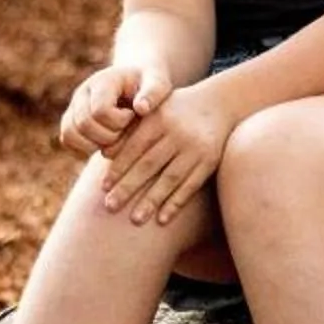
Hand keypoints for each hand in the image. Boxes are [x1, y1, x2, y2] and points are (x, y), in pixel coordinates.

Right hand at [61, 61, 173, 154]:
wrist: (135, 82)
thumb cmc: (150, 84)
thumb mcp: (158, 83)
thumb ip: (153, 92)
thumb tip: (141, 108)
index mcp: (103, 81)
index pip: (100, 110)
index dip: (119, 122)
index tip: (132, 117)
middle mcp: (82, 93)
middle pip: (84, 125)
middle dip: (108, 136)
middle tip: (125, 131)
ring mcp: (73, 107)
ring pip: (69, 134)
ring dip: (94, 145)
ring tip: (116, 138)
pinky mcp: (71, 120)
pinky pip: (67, 141)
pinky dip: (84, 149)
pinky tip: (105, 144)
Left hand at [98, 84, 231, 227]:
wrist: (220, 103)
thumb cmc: (175, 110)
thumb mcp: (154, 110)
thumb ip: (130, 129)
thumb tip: (105, 154)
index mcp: (159, 118)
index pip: (134, 147)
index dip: (118, 167)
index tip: (103, 187)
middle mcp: (178, 132)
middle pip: (149, 165)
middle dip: (128, 187)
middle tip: (109, 207)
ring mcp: (196, 148)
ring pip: (170, 178)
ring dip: (151, 201)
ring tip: (135, 220)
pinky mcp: (210, 161)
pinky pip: (191, 185)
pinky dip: (176, 203)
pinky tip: (162, 219)